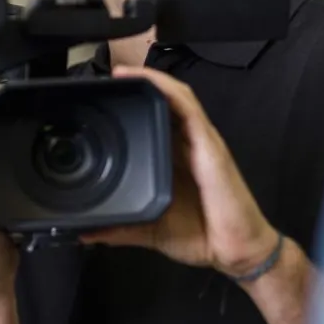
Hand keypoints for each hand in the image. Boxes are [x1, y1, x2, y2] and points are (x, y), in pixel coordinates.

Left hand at [80, 66, 279, 277]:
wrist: (236, 250)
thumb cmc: (203, 236)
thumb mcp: (151, 231)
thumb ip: (120, 229)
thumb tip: (87, 233)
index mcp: (177, 161)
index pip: (157, 122)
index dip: (135, 105)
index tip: (106, 99)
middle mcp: (190, 145)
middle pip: (166, 103)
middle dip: (140, 85)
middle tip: (107, 79)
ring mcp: (202, 142)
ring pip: (178, 98)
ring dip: (152, 80)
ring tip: (123, 72)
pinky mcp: (210, 145)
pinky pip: (189, 108)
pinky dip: (168, 90)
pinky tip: (150, 81)